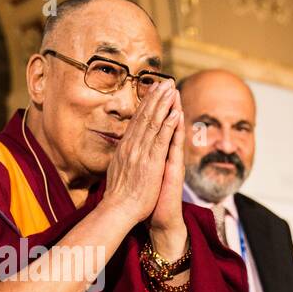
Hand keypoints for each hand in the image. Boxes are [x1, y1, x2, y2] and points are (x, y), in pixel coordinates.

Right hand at [100, 80, 181, 226]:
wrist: (118, 209)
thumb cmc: (118, 196)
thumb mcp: (116, 171)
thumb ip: (121, 159)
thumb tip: (120, 153)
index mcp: (125, 148)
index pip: (136, 121)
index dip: (146, 104)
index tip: (153, 91)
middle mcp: (132, 146)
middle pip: (144, 116)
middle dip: (155, 97)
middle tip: (164, 81)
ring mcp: (141, 152)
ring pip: (153, 122)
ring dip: (163, 104)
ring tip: (171, 89)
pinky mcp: (151, 161)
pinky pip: (161, 138)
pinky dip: (169, 124)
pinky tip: (176, 112)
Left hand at [147, 101, 187, 259]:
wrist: (160, 219)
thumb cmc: (149, 200)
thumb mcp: (142, 175)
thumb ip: (141, 160)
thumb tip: (132, 148)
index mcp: (156, 155)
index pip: (156, 127)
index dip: (155, 108)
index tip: (154, 89)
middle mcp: (165, 155)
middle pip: (166, 124)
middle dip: (166, 102)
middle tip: (167, 81)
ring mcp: (171, 162)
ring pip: (172, 131)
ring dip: (174, 110)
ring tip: (174, 91)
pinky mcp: (174, 170)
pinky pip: (174, 146)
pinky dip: (175, 130)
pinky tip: (177, 116)